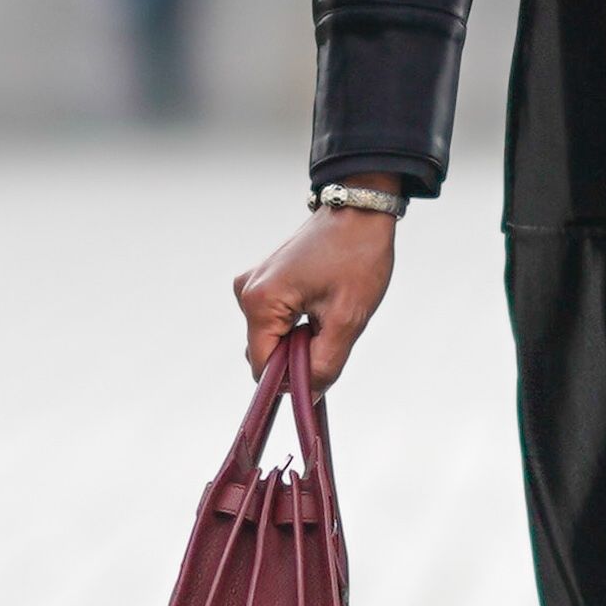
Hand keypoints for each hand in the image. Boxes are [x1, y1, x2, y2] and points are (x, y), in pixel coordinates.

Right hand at [233, 205, 398, 380]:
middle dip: (296, 357)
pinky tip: (321, 305)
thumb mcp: (348, 319)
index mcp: (260, 303)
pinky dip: (297, 324)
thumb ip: (325, 364)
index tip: (323, 365)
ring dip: (298, 340)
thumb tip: (307, 395)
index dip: (291, 379)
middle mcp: (246, 293)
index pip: (262, 368)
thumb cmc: (356, 257)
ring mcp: (252, 285)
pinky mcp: (263, 281)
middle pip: (264, 353)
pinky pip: (275, 319)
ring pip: (271, 338)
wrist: (359, 210)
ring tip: (330, 314)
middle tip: (333, 333)